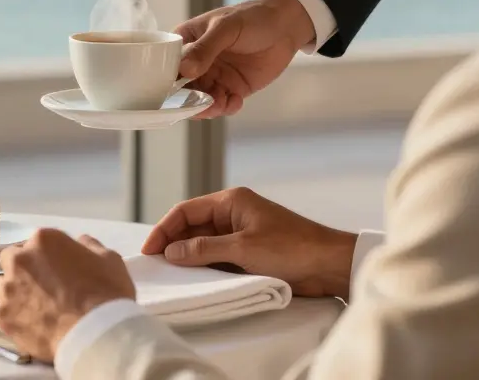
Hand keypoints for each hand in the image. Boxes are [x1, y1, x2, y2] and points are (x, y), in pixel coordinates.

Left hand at [0, 229, 135, 361]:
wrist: (95, 334)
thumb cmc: (106, 293)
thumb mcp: (109, 259)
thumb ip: (89, 246)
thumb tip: (80, 242)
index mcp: (44, 241)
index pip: (36, 242)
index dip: (46, 256)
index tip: (56, 269)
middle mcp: (19, 260)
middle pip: (11, 259)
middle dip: (22, 269)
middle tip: (42, 286)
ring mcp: (8, 290)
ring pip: (2, 286)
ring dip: (14, 292)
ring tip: (34, 308)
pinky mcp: (3, 317)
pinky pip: (3, 313)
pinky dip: (14, 317)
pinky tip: (31, 326)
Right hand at [141, 187, 356, 298]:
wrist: (328, 264)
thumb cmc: (291, 248)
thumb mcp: (242, 248)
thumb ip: (204, 249)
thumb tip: (172, 252)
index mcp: (231, 201)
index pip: (186, 211)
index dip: (164, 229)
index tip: (150, 250)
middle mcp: (233, 213)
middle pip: (192, 226)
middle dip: (173, 243)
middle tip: (156, 264)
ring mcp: (241, 232)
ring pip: (204, 242)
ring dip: (188, 256)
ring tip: (170, 273)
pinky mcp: (249, 251)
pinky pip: (218, 255)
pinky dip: (205, 265)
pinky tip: (194, 277)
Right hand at [176, 0, 315, 118]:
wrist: (286, 26)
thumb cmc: (252, 18)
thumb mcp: (226, 27)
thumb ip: (205, 48)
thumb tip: (185, 69)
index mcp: (187, 42)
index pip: (168, 65)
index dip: (166, 81)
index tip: (169, 95)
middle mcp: (196, 62)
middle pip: (181, 88)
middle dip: (188, 100)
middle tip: (200, 104)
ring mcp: (214, 77)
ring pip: (200, 100)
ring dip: (207, 107)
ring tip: (220, 104)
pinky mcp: (232, 88)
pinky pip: (222, 105)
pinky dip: (226, 107)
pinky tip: (235, 100)